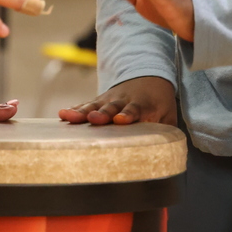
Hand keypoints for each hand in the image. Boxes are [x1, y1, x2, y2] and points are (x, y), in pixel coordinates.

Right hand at [59, 76, 176, 126]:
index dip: (128, 115)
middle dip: (102, 113)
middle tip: (93, 119)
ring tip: (68, 117)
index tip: (121, 120)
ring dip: (82, 111)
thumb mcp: (169, 115)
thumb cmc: (160, 103)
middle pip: (112, 107)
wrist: (149, 76)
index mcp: (144, 105)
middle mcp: (124, 100)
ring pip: (95, 105)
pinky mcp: (100, 100)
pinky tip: (63, 114)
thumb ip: (166, 132)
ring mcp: (110, 99)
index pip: (135, 110)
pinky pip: (86, 104)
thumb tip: (167, 155)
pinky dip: (76, 109)